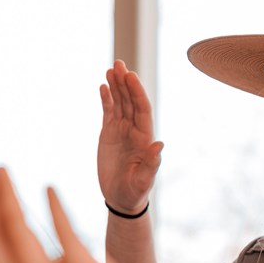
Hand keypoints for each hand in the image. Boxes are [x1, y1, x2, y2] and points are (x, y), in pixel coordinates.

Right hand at [97, 60, 162, 213]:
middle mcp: (135, 131)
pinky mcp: (109, 134)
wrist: (122, 199)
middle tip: (119, 63)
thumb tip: (160, 144)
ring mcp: (122, 131)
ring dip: (116, 86)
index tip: (131, 76)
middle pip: (131, 101)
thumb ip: (152, 163)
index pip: (142, 110)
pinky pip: (109, 112)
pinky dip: (106, 99)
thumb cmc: (135, 192)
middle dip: (126, 82)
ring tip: (111, 68)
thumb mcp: (143, 180)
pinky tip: (103, 86)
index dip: (137, 92)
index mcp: (145, 138)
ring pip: (120, 103)